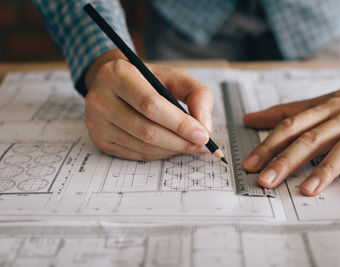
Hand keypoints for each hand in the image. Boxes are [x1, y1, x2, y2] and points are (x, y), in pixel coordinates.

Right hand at [83, 49, 212, 160]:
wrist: (115, 83)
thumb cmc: (148, 79)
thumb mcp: (174, 76)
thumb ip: (197, 94)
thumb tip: (204, 126)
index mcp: (117, 74)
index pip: (151, 105)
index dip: (180, 123)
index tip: (203, 134)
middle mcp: (100, 99)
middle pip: (146, 130)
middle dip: (180, 141)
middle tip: (201, 145)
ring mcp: (96, 122)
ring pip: (142, 146)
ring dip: (172, 150)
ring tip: (189, 145)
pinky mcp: (99, 140)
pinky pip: (136, 155)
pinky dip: (159, 154)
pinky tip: (171, 147)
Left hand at [242, 74, 339, 197]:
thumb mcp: (320, 102)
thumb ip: (286, 112)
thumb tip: (249, 118)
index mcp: (324, 108)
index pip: (291, 126)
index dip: (268, 145)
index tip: (250, 164)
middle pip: (312, 138)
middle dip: (286, 160)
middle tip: (266, 181)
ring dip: (326, 169)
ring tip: (307, 190)